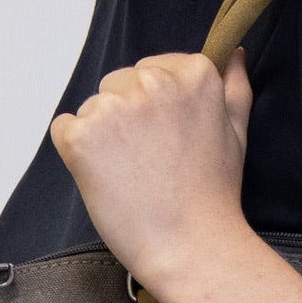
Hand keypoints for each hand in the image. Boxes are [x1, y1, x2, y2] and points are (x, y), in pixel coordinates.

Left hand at [50, 46, 253, 287]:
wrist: (191, 248)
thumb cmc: (214, 198)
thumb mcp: (236, 135)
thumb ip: (234, 88)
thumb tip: (233, 54)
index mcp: (192, 73)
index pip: (153, 70)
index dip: (156, 109)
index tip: (169, 141)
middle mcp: (152, 81)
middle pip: (119, 85)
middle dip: (128, 119)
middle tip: (151, 164)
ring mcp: (113, 107)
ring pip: (93, 107)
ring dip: (103, 138)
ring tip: (132, 177)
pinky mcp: (81, 136)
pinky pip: (65, 129)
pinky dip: (77, 154)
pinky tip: (106, 179)